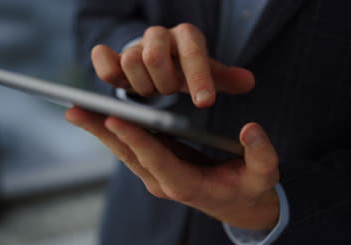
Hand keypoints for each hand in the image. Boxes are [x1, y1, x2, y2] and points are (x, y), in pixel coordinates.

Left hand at [66, 107, 279, 229]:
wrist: (242, 208)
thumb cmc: (250, 191)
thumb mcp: (264, 176)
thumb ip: (261, 154)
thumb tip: (251, 129)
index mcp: (186, 184)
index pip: (156, 158)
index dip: (136, 139)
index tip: (114, 119)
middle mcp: (163, 182)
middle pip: (128, 154)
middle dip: (102, 131)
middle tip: (75, 110)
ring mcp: (156, 176)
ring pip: (124, 151)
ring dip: (100, 131)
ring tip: (77, 109)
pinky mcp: (156, 168)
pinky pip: (130, 149)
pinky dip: (113, 133)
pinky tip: (99, 116)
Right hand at [91, 23, 254, 107]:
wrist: (157, 61)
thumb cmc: (184, 70)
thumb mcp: (206, 73)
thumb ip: (224, 78)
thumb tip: (248, 82)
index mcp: (186, 36)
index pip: (193, 53)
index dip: (198, 78)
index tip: (204, 102)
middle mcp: (159, 36)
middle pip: (154, 56)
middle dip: (162, 83)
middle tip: (168, 92)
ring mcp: (133, 45)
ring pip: (130, 60)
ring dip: (141, 85)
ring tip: (150, 91)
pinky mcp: (112, 55)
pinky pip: (101, 58)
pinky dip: (106, 69)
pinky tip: (119, 83)